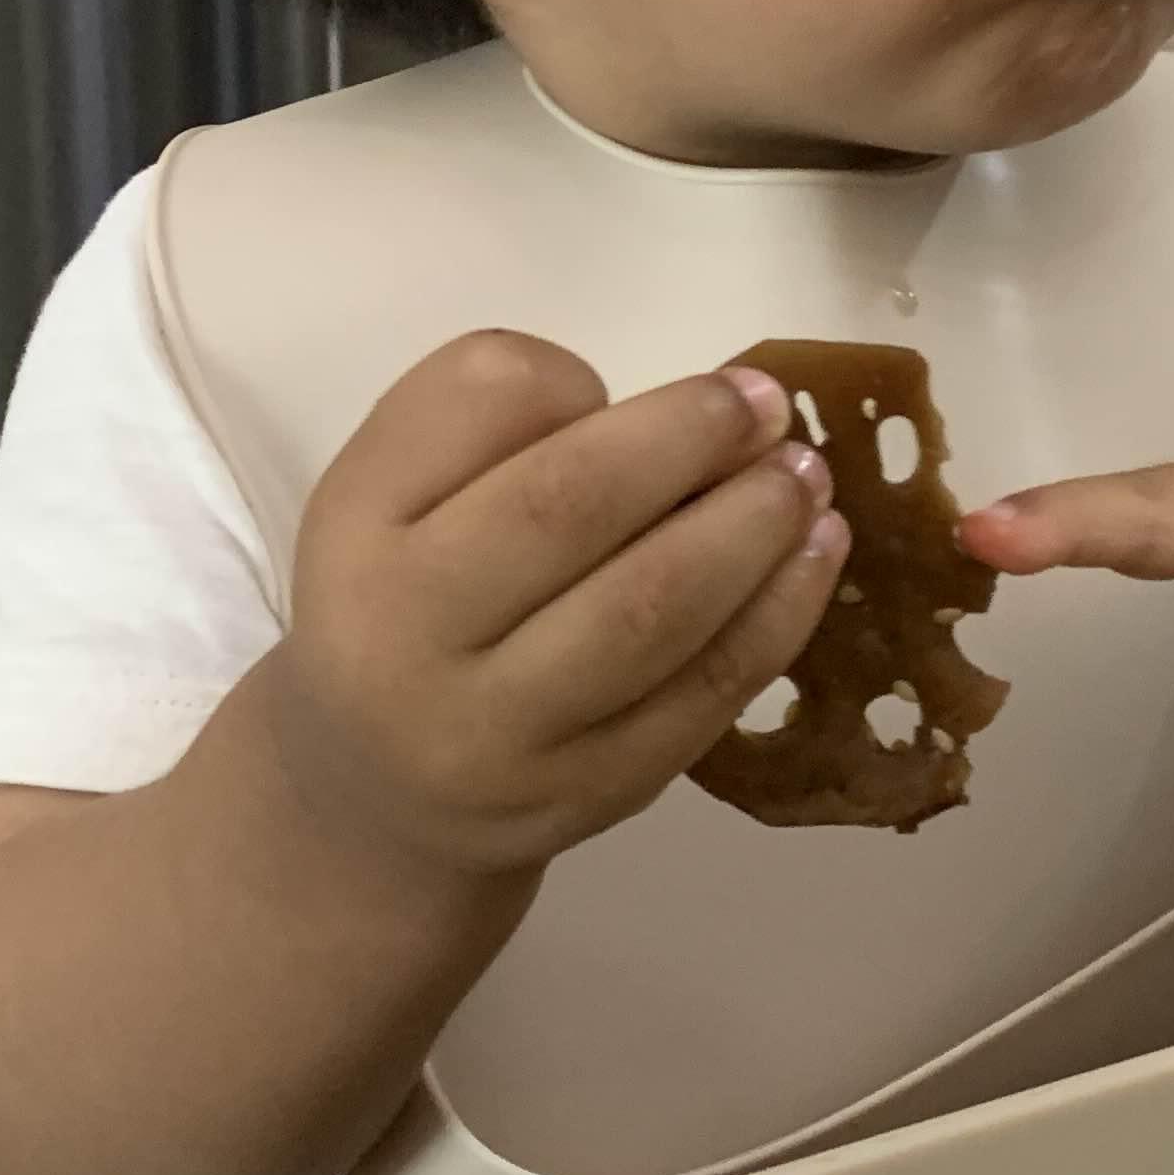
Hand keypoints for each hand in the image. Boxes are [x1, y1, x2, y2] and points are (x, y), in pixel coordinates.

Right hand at [255, 332, 847, 876]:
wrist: (385, 793)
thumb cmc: (408, 596)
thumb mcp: (398, 488)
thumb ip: (492, 413)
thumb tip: (658, 415)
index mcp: (357, 535)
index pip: (478, 416)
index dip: (586, 381)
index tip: (684, 378)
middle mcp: (410, 644)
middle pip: (566, 512)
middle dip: (688, 444)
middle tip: (771, 408)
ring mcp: (504, 738)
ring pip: (650, 616)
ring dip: (752, 529)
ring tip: (806, 478)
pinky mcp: (591, 797)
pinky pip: (701, 697)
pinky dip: (776, 615)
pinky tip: (816, 555)